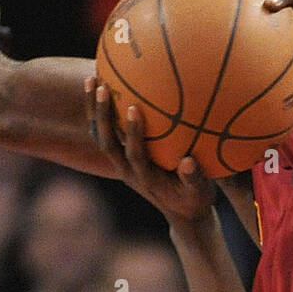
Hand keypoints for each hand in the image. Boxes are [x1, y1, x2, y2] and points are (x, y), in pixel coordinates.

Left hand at [86, 79, 216, 224]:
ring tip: (92, 78)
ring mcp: (122, 164)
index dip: (132, 133)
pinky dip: (101, 112)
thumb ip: (194, 179)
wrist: (181, 213)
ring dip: (94, 110)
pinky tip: (105, 85)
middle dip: (103, 116)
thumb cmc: (194, 199)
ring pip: (101, 136)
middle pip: (108, 143)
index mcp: (146, 178)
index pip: (134, 154)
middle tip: (101, 86)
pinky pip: (107, 133)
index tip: (132, 108)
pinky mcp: (123, 158)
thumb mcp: (200, 194)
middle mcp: (128, 171)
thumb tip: (188, 162)